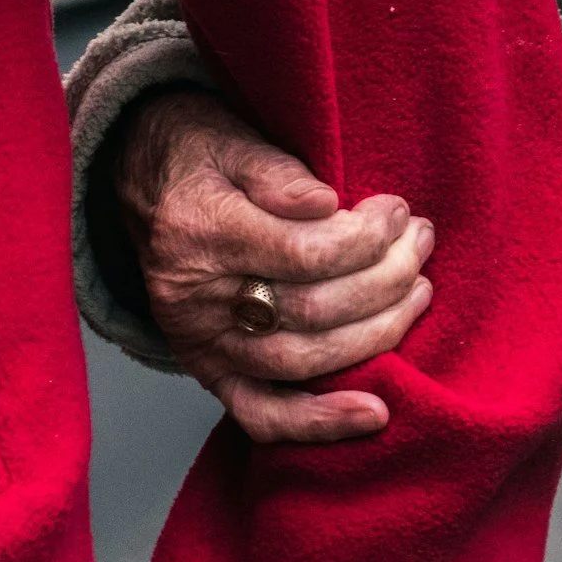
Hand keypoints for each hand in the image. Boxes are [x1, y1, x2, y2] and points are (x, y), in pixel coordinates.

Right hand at [115, 89, 435, 442]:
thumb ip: (276, 172)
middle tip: (418, 242)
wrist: (142, 188)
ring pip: (304, 361)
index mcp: (200, 233)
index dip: (366, 238)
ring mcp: (203, 345)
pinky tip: (374, 413)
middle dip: (386, 279)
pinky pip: (263, 415)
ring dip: (378, 333)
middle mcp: (197, 300)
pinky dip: (319, 422)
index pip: (304, 254)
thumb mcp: (230, 139)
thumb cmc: (196, 159)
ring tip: (418, 291)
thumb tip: (325, 204)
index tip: (397, 213)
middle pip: (314, 310)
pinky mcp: (211, 373)